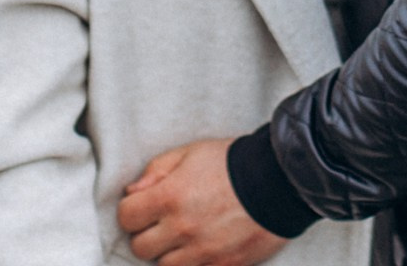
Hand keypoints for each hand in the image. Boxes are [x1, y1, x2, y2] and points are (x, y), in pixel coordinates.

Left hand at [119, 138, 285, 265]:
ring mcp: (202, 251)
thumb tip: (133, 191)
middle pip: (140, 247)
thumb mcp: (191, 152)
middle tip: (164, 223)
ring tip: (185, 237)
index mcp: (170, 196)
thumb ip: (157, 170)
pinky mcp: (223, 265)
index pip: (127, 217)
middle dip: (148, 234)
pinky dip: (195, 262)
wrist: (280, 181)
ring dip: (169, 252)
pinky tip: (203, 246)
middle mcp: (182, 228)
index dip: (133, 210)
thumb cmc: (233, 163)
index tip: (144, 206)